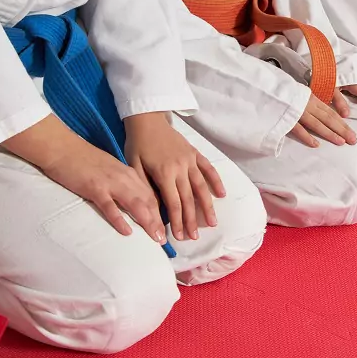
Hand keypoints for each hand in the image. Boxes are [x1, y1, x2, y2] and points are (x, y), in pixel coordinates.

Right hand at [2, 115, 167, 243]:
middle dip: (159, 222)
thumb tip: (134, 202)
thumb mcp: (111, 171)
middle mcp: (125, 178)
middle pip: (148, 202)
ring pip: (135, 204)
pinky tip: (127, 231)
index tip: (167, 229)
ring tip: (156, 238)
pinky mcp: (94, 188)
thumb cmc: (86, 161)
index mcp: (130, 174)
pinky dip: (119, 219)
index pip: (152, 195)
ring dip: (147, 222)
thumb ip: (124, 184)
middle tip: (165, 240)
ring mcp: (110, 183)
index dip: (161, 213)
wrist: (63, 148)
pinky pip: (110, 206)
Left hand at [124, 112, 223, 240]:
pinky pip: (208, 168)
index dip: (177, 221)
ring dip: (207, 206)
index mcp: (164, 173)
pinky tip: (222, 194)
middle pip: (189, 199)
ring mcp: (190, 160)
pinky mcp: (195, 153)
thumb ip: (145, 187)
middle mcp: (181, 168)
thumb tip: (152, 211)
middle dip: (192, 220)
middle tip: (195, 237)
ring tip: (212, 222)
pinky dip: (216, 181)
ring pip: (201, 187)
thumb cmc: (137, 144)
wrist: (148, 120)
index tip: (180, 236)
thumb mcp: (134, 167)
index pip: (173, 203)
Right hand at [289, 93, 356, 147]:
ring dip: (330, 133)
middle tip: (353, 140)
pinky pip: (298, 128)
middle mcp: (308, 105)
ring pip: (317, 124)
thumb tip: (324, 115)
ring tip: (341, 142)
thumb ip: (312, 104)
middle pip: (328, 119)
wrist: (266, 88)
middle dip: (342, 130)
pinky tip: (316, 144)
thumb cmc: (284, 93)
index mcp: (312, 99)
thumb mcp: (301, 95)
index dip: (342, 124)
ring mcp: (298, 112)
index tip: (352, 133)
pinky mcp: (287, 118)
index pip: (331, 113)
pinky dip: (307, 136)